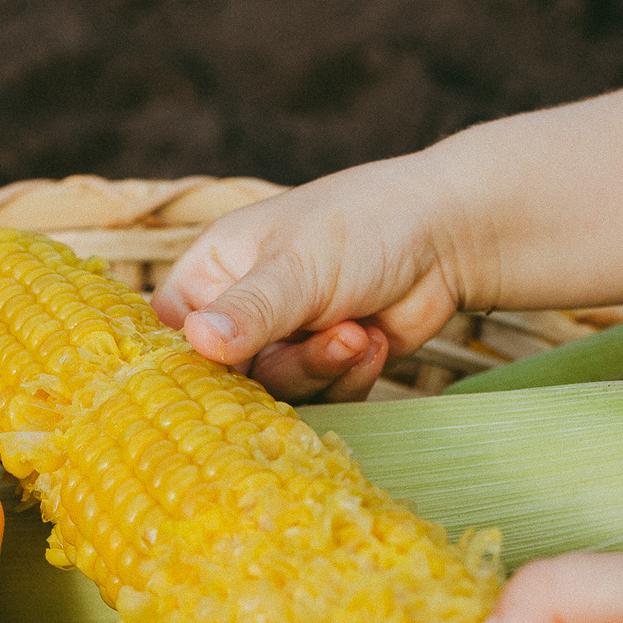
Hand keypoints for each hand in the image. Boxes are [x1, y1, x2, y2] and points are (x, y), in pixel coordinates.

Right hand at [153, 150, 475, 400]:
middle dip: (280, 368)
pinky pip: (321, 398)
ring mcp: (283, 342)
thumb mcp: (298, 267)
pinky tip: (375, 340)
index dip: (186, 362)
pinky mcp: (326, 368)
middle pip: (226, 377)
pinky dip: (349, 376)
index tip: (218, 377)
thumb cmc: (364, 224)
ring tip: (357, 332)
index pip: (172, 333)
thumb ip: (249, 310)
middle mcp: (240, 311)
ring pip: (277, 393)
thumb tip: (196, 342)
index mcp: (213, 272)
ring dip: (322, 368)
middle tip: (324, 340)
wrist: (450, 236)